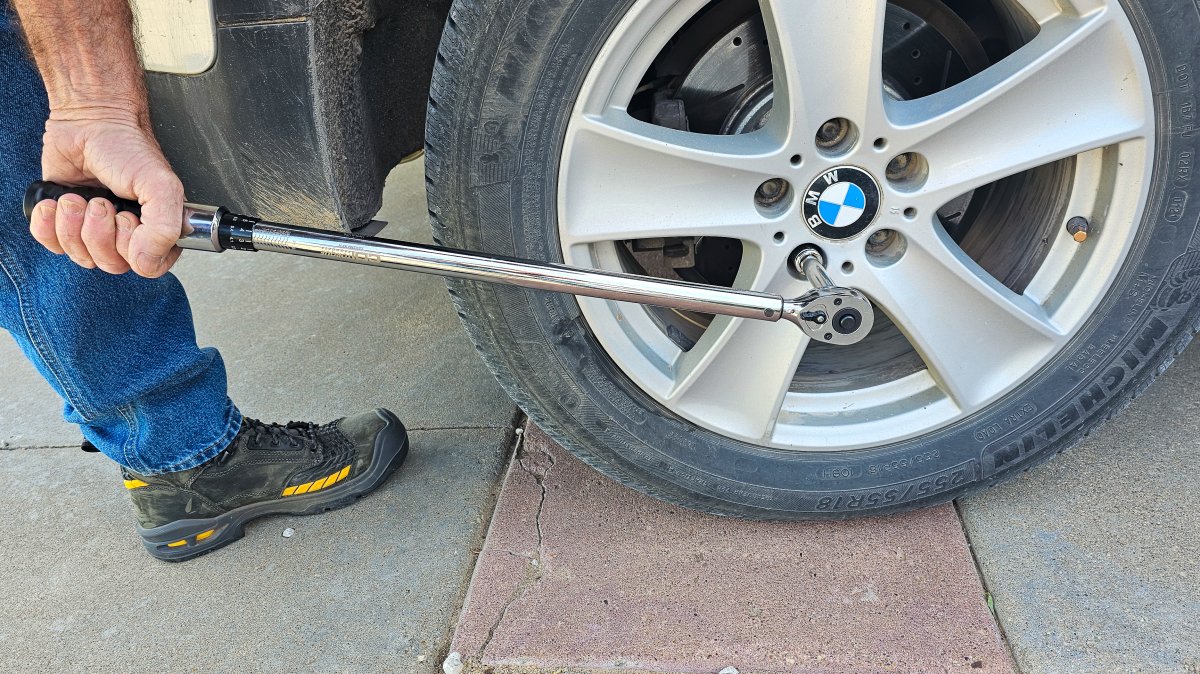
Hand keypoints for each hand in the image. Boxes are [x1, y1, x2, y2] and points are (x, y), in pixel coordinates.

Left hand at [28, 107, 183, 277]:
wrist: (87, 122)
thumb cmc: (126, 148)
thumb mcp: (161, 185)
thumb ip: (166, 228)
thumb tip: (147, 260)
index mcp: (157, 230)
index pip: (148, 267)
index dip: (133, 250)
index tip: (127, 218)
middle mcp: (128, 235)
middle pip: (111, 264)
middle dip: (99, 232)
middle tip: (102, 202)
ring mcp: (95, 231)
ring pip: (80, 256)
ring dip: (73, 224)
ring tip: (80, 197)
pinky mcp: (65, 223)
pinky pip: (51, 245)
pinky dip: (48, 225)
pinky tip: (58, 202)